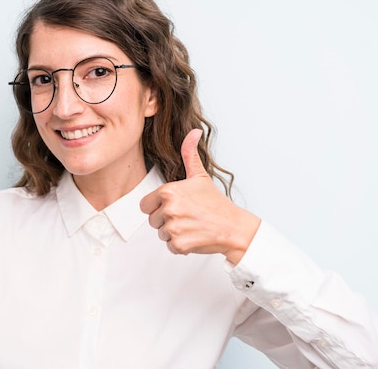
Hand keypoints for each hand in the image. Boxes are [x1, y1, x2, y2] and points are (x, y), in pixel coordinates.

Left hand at [139, 129, 260, 264]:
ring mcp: (173, 227)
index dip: (158, 206)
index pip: (145, 204)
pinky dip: (180, 245)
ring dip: (173, 232)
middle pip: (152, 220)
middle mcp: (169, 209)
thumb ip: (189, 154)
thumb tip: (193, 132)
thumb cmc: (216, 203)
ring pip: (160, 233)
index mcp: (168, 191)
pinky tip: (194, 236)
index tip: (176, 205)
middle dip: (166, 220)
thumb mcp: (200, 176)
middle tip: (187, 216)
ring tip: (191, 225)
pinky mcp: (179, 244)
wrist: (233, 227)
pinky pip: (169, 246)